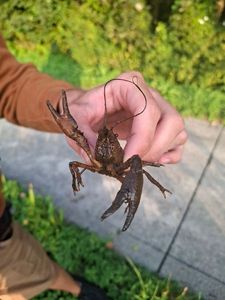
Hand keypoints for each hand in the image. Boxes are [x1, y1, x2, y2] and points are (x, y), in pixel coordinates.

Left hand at [66, 71, 186, 163]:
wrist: (88, 109)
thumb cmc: (83, 110)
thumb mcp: (75, 119)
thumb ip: (84, 136)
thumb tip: (100, 159)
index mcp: (128, 84)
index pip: (147, 109)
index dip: (142, 138)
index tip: (126, 160)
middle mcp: (150, 94)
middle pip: (171, 120)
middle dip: (154, 147)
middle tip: (132, 163)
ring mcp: (160, 108)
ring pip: (178, 130)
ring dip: (160, 152)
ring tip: (137, 162)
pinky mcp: (162, 124)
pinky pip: (178, 141)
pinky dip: (170, 154)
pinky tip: (152, 160)